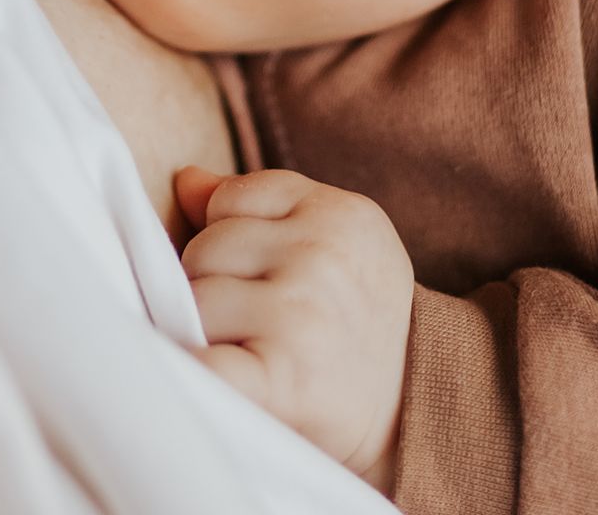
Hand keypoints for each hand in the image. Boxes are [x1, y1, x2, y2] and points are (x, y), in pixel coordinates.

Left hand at [173, 166, 413, 489]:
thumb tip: (187, 180)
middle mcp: (323, 255)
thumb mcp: (332, 246)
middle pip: (206, 248)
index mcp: (341, 214)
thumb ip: (260, 209)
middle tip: (253, 324)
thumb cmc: (355, 324)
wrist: (411, 417)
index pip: (231, 198)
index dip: (228, 238)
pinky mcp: (281, 379)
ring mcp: (301, 314)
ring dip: (205, 332)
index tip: (257, 275)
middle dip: (212, 285)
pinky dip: (194, 371)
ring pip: (195, 300)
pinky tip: (210, 377)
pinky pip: (203, 361)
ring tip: (248, 353)